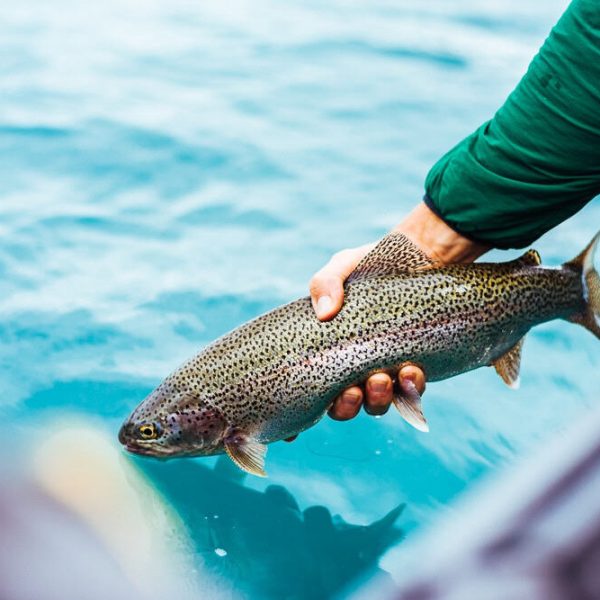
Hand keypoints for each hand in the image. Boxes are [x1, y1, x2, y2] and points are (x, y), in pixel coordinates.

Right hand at [309, 201, 488, 420]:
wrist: (423, 255)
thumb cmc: (375, 263)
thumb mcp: (343, 266)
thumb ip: (325, 282)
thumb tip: (324, 313)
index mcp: (335, 350)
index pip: (322, 389)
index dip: (323, 404)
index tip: (327, 399)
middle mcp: (359, 366)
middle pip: (349, 405)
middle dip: (350, 405)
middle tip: (356, 388)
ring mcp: (389, 368)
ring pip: (381, 403)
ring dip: (379, 399)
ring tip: (384, 378)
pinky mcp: (416, 365)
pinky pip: (413, 390)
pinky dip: (411, 387)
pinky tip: (412, 371)